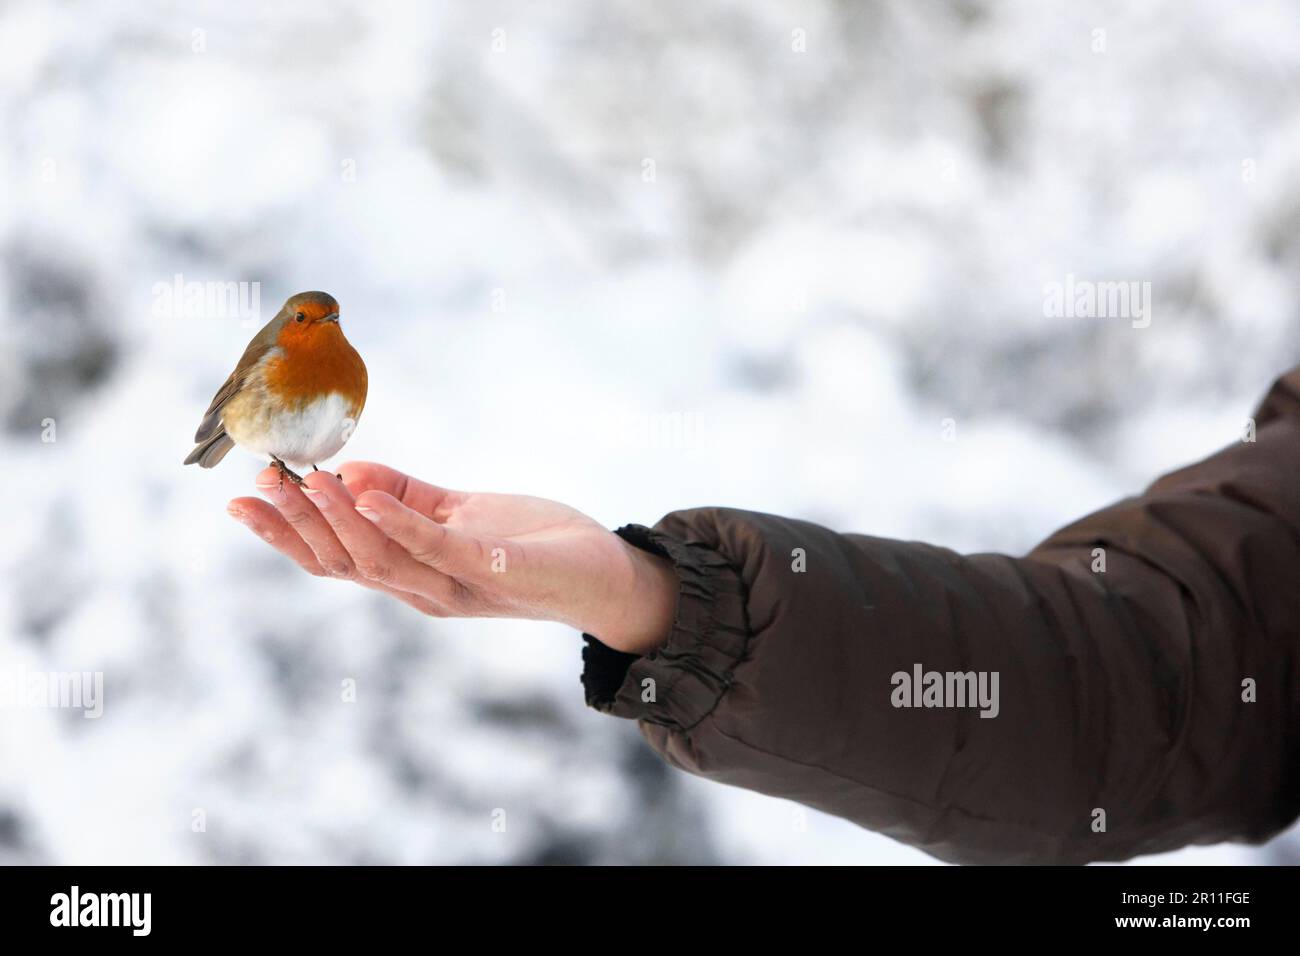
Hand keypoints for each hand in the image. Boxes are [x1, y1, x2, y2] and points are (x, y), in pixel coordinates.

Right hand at [226, 462, 676, 653]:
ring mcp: (458, 583)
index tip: (240, 499)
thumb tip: (349, 473)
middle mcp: (425, 590)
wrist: (604, 573)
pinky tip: (366, 495)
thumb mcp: (459, 513)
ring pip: (381, 558)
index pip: (335, 560)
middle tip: (256, 483)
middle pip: (344, 563)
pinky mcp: (494, 568)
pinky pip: (438, 547)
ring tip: (302, 481)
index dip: (285, 534)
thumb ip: (406, 497)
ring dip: (336, 518)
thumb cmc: (532, 542)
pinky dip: (399, 523)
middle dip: (295, 524)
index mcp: (411, 575)